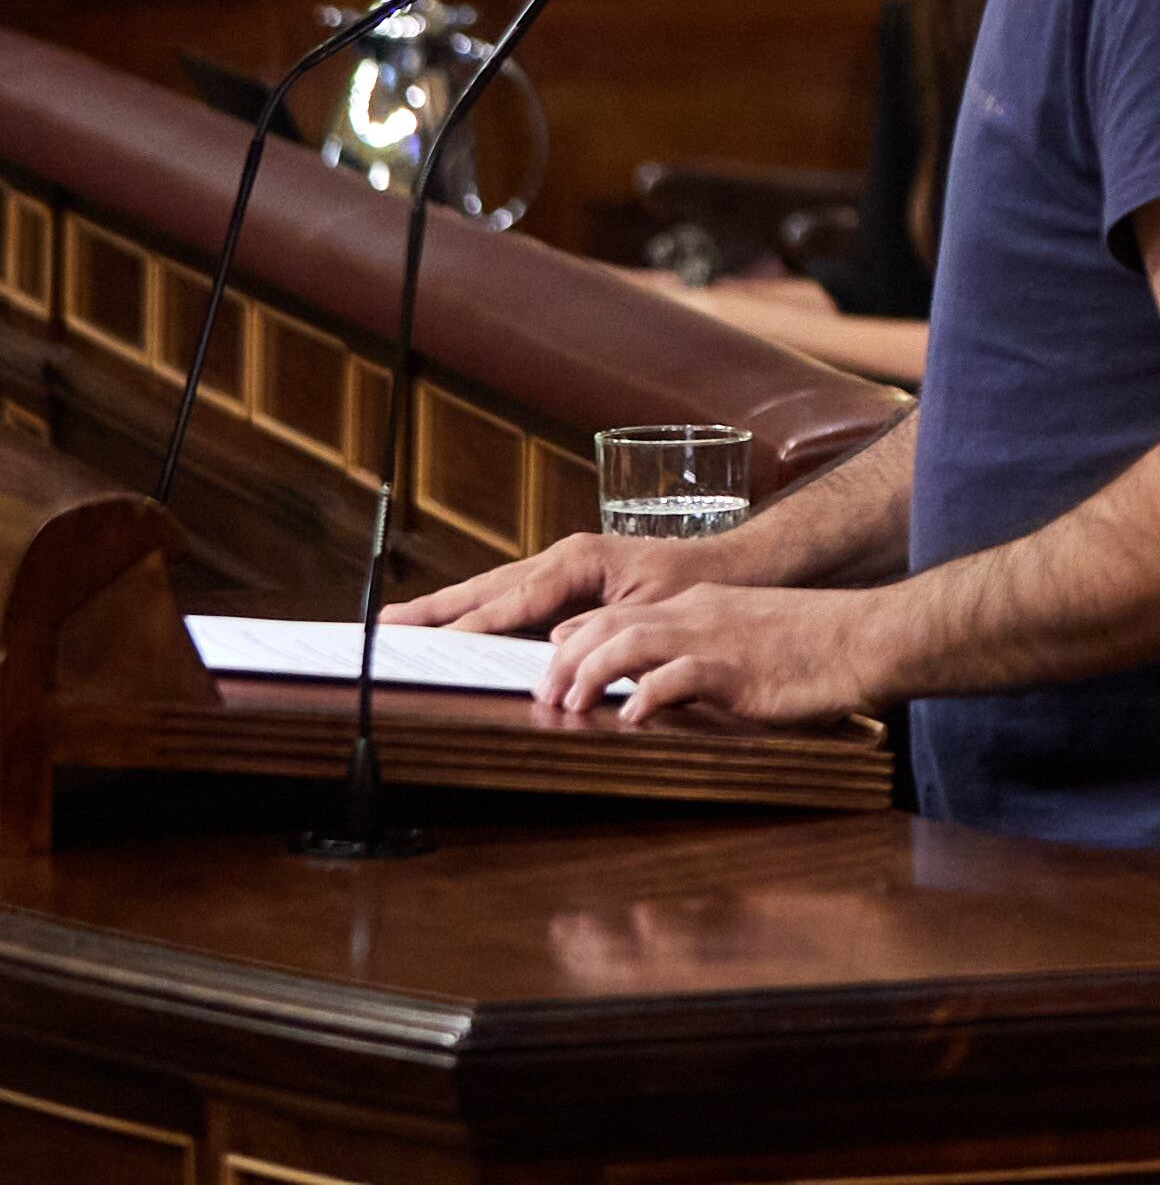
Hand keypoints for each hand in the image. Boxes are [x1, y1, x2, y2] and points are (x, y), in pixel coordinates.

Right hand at [392, 527, 722, 637]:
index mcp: (578, 562)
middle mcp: (561, 558)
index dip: (469, 625)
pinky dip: (475, 609)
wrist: (728, 565)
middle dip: (435, 608)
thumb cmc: (694, 587)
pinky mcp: (563, 580)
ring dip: (446, 607)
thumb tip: (553, 648)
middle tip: (383, 626)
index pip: (511, 602)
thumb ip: (602, 628)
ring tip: (399, 623)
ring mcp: (560, 566)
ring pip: (491, 590)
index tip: (428, 643)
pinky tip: (452, 625)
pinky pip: (509, 596)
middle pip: (486, 588)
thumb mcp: (650, 609)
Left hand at [542, 581, 885, 727]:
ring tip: (570, 705)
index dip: (575, 639)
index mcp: (698, 603)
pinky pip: (679, 677)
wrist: (868, 637)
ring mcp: (716, 638)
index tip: (551, 668)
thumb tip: (661, 682)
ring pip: (630, 642)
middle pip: (608, 625)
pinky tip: (630, 718)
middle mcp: (697, 612)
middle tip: (544, 695)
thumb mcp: (747, 636)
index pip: (617, 613)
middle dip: (566, 659)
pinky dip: (646, 695)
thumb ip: (702, 651)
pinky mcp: (738, 669)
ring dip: (590, 674)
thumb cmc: (815, 644)